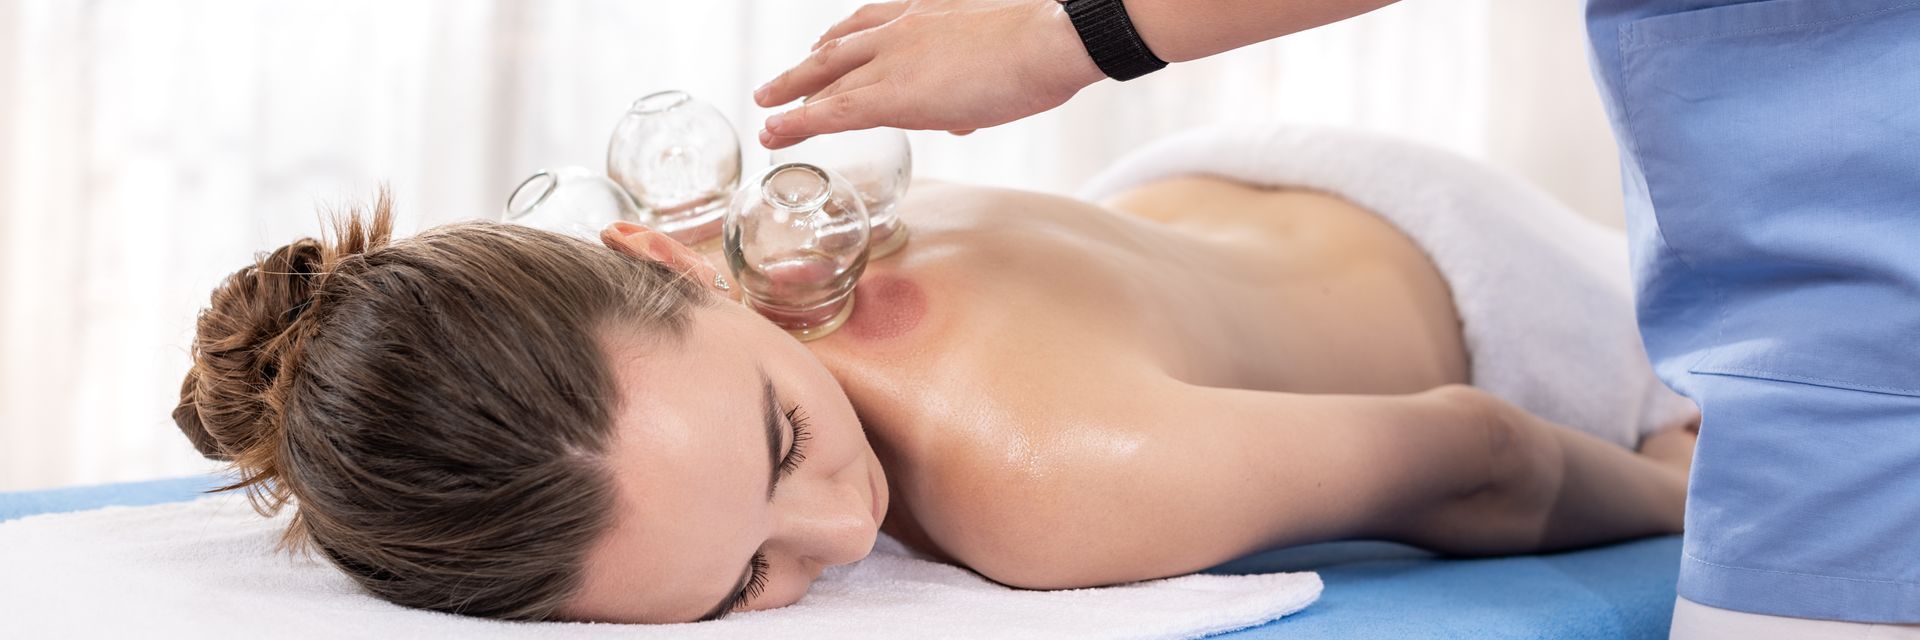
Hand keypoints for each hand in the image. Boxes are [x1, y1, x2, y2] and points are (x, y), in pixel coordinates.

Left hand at [753, 0, 1105, 148]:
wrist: (1050, 40)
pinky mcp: (893, 95)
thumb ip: (970, 89)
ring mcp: (893, 59)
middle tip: (776, 85)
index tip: (823, 50)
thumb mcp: (999, 60)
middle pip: (837, 48)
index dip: (842, 41)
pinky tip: (775, 132)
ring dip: (790, 94)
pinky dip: (798, 123)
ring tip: (765, 110)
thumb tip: (960, 119)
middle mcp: (901, 29)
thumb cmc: (1041, 49)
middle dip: (804, 68)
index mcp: (927, 14)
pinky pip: (833, 111)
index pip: (870, 25)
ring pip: (825, 78)